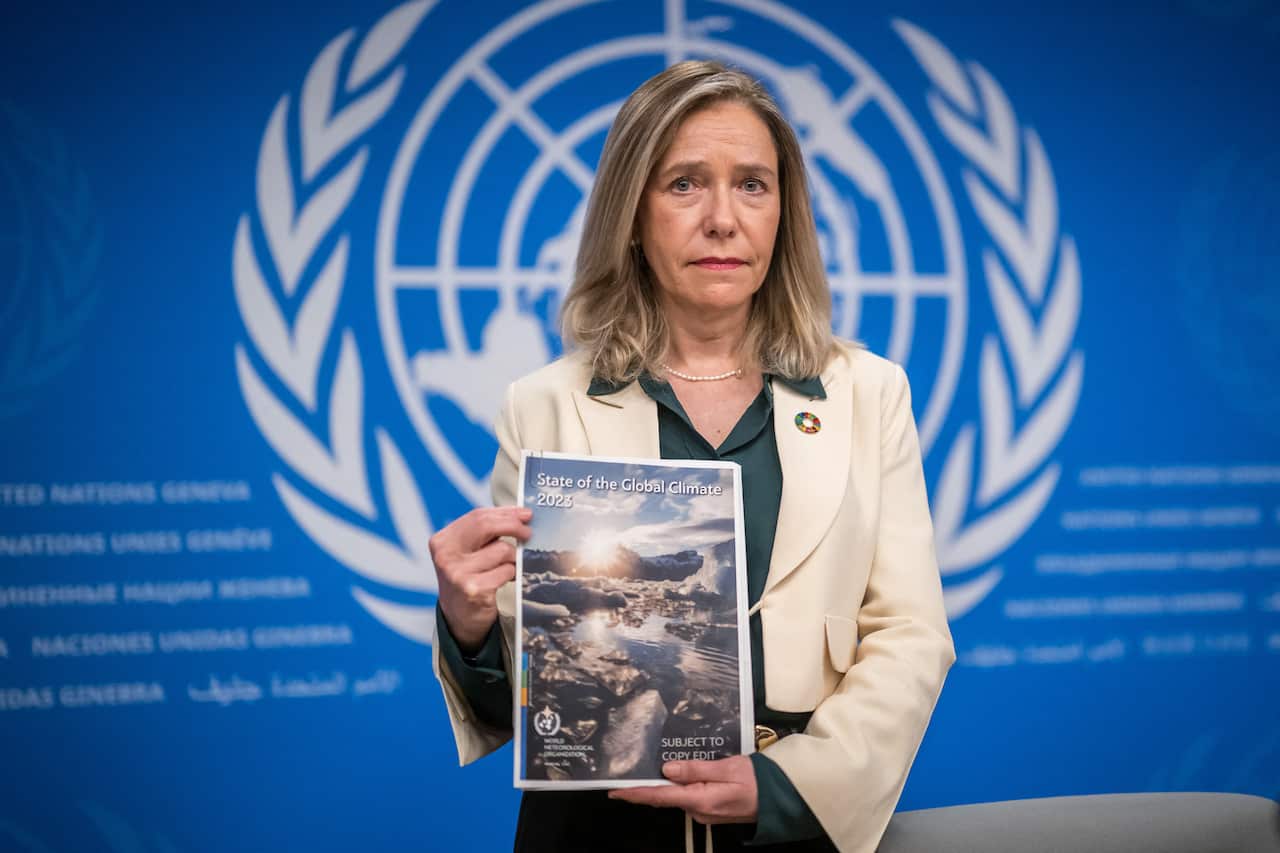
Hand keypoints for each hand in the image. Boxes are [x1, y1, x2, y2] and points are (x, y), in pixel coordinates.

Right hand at [430, 506, 531, 651]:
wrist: (459, 616)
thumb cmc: (468, 578)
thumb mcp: (467, 552)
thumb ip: (485, 533)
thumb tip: (519, 515)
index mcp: (443, 540)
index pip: (477, 516)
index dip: (505, 512)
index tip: (524, 514)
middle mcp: (446, 555)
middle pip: (487, 526)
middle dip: (513, 525)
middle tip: (528, 531)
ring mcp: (458, 573)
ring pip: (502, 550)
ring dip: (513, 558)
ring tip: (507, 566)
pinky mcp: (474, 589)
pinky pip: (506, 570)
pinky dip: (511, 573)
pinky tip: (504, 580)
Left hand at [608, 756, 757, 823]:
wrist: (781, 798)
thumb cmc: (757, 780)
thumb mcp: (727, 767)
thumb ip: (695, 768)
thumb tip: (667, 769)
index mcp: (700, 800)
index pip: (660, 796)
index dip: (635, 793)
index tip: (614, 789)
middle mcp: (699, 810)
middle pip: (665, 796)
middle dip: (645, 785)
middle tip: (626, 770)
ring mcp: (704, 812)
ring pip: (676, 796)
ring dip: (661, 784)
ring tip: (645, 768)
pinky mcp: (710, 809)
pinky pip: (687, 796)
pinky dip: (676, 786)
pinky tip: (672, 774)